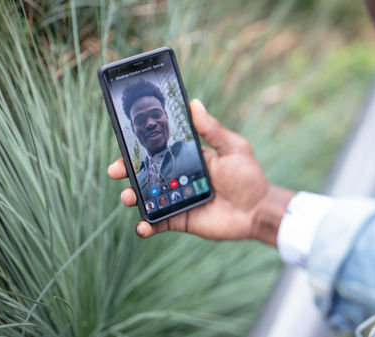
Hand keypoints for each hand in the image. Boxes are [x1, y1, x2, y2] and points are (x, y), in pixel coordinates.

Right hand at [107, 99, 294, 245]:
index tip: (123, 144)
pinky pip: (159, 223)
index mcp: (189, 157)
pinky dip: (147, 227)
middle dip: (127, 172)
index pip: (158, 150)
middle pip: (146, 173)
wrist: (259, 210)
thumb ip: (213, 130)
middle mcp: (178, 177)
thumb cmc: (249, 176)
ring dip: (133, 197)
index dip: (139, 148)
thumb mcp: (233, 148)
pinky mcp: (181, 220)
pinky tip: (142, 227)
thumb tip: (195, 103)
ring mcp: (177, 199)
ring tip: (128, 197)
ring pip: (147, 198)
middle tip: (115, 171)